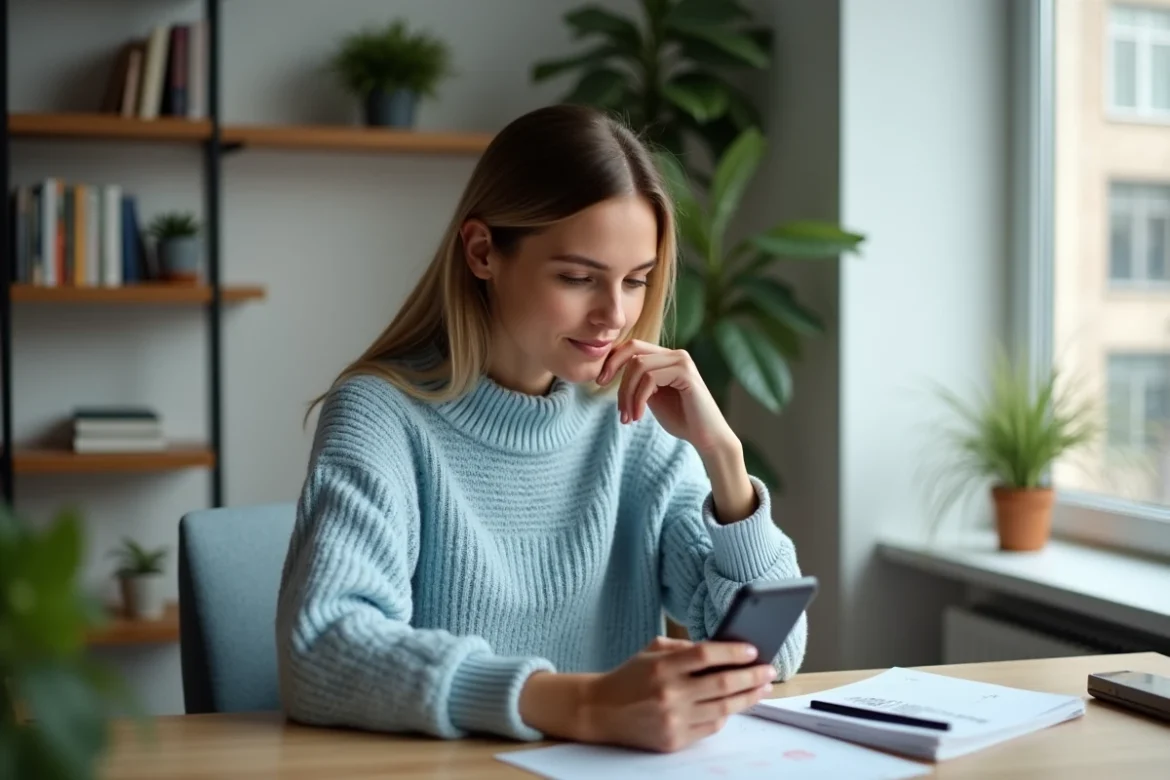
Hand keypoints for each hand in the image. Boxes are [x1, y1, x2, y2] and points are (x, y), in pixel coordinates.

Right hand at [579, 636, 774, 752]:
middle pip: (723, 684)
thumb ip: (683, 649)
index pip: (707, 654)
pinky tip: (735, 705)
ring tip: (762, 688)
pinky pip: (711, 728)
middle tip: (769, 671)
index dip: (734, 652)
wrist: (600, 711)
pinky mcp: (674, 740)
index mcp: (662, 666)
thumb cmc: (629, 677)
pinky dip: (726, 715)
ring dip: (748, 698)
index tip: (753, 651)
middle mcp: (669, 693)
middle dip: (752, 676)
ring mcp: (673, 719)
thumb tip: (721, 649)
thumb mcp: (651, 652)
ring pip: (723, 708)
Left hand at [597, 340, 733, 455]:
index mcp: (666, 358)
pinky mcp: (685, 372)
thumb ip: (637, 382)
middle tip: (617, 408)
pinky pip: (650, 378)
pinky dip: (639, 399)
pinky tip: (638, 416)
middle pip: (633, 353)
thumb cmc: (680, 419)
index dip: (612, 361)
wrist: (706, 437)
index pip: (632, 347)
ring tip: (628, 417)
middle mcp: (675, 354)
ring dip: (627, 395)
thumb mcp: (651, 397)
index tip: (600, 381)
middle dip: (617, 379)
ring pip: (638, 366)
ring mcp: (681, 360)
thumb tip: (611, 371)